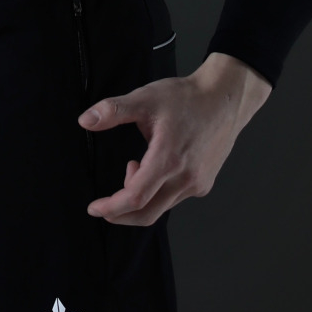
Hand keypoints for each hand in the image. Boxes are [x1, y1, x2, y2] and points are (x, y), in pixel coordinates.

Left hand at [78, 52, 271, 225]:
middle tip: (104, 206)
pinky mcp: (205, 184)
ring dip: (140, 197)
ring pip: (161, 206)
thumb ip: (113, 110)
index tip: (94, 208)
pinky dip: (157, 192)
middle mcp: (186, 178)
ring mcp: (198, 183)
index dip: (111, 207)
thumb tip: (85, 120)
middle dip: (121, 214)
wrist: (226, 98)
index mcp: (169, 159)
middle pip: (147, 213)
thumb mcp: (146, 99)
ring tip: (135, 165)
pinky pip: (175, 198)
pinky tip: (155, 168)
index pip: (135, 198)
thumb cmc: (188, 98)